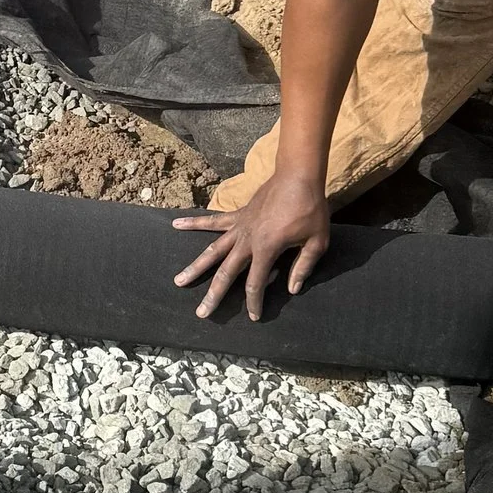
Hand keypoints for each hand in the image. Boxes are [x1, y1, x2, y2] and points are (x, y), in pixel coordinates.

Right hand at [171, 173, 333, 322]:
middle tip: (201, 313)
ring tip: (179, 281)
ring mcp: (239, 227)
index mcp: (267, 249)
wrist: (298, 176)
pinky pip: (213, 221)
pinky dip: (194, 223)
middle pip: (226, 273)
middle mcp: (247, 241)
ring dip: (195, 267)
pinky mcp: (237, 215)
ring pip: (212, 251)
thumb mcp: (317, 242)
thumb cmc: (310, 209)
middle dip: (213, 295)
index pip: (256, 283)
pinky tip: (176, 225)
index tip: (253, 317)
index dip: (254, 302)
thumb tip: (292, 289)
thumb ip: (303, 266)